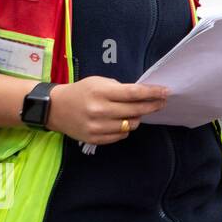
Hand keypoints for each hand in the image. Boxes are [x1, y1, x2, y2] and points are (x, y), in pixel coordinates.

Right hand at [46, 76, 168, 146]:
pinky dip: (125, 128)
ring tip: (133, 111)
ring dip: (136, 117)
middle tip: (162, 102)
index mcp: (101, 93)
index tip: (166, 92)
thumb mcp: (99, 82)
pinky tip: (121, 121)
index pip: (133, 93)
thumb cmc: (81, 91)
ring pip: (131, 125)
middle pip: (135, 110)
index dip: (152, 93)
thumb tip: (144, 95)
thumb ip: (120, 88)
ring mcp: (97, 127)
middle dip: (152, 105)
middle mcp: (100, 110)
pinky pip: (121, 135)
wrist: (55, 108)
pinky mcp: (94, 139)